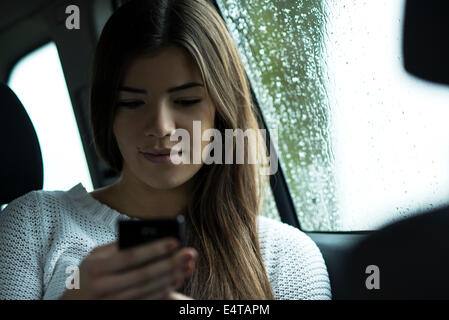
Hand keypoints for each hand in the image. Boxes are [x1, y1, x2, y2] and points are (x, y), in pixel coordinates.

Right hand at [59, 238, 196, 299]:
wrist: (72, 306)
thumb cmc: (86, 276)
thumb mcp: (94, 258)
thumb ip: (116, 247)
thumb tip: (147, 237)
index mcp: (96, 267)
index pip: (130, 256)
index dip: (154, 249)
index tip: (175, 240)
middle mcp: (103, 286)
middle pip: (144, 274)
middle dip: (170, 263)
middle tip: (190, 254)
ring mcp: (112, 302)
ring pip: (148, 290)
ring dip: (170, 278)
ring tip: (186, 267)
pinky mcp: (120, 310)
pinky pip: (145, 301)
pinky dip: (162, 292)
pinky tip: (175, 282)